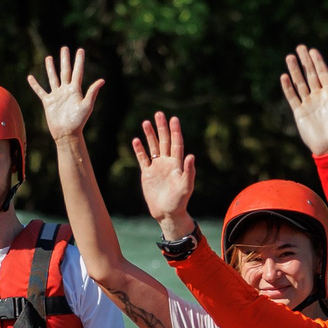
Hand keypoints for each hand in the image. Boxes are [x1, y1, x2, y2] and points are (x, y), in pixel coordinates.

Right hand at [27, 47, 105, 141]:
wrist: (66, 134)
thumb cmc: (78, 121)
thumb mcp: (87, 106)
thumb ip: (92, 92)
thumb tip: (102, 80)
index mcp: (75, 90)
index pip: (77, 72)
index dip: (79, 61)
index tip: (80, 50)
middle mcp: (66, 91)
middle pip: (65, 71)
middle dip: (64, 60)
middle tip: (64, 48)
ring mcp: (56, 95)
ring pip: (53, 78)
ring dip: (50, 68)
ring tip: (48, 57)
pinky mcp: (48, 102)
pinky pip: (40, 91)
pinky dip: (35, 84)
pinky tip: (30, 77)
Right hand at [130, 112, 197, 238]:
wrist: (167, 213)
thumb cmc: (179, 201)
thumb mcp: (186, 186)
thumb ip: (189, 171)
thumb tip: (191, 155)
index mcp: (177, 164)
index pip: (176, 143)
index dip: (175, 131)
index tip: (174, 118)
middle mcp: (167, 163)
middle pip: (164, 141)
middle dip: (162, 128)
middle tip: (159, 114)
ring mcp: (157, 167)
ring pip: (153, 147)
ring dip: (150, 135)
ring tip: (146, 122)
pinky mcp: (147, 174)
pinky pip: (143, 159)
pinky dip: (139, 150)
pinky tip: (136, 140)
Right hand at [279, 45, 327, 155]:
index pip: (323, 74)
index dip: (318, 62)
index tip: (313, 50)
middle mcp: (320, 97)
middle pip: (310, 75)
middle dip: (305, 61)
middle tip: (299, 47)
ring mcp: (309, 104)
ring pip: (300, 83)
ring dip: (295, 70)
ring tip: (290, 57)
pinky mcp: (300, 113)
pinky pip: (292, 97)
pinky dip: (288, 87)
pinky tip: (284, 76)